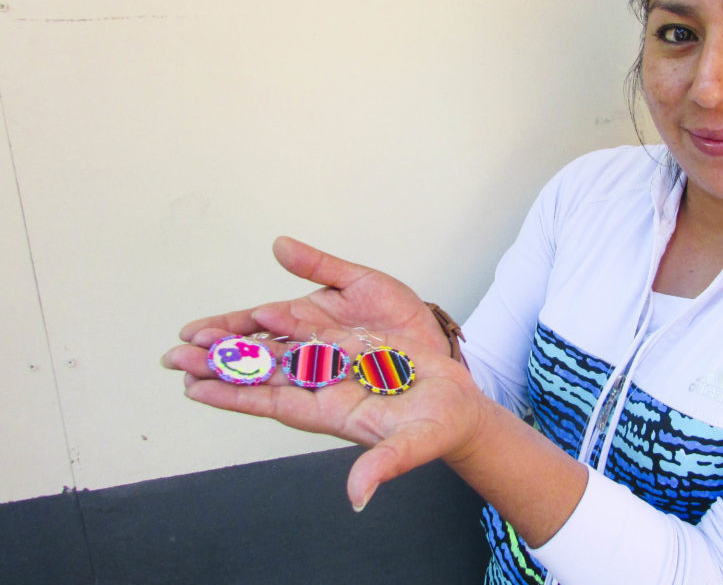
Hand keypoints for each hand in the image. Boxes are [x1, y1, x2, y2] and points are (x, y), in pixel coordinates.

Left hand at [163, 237, 479, 509]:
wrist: (459, 405)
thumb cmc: (437, 429)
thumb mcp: (412, 446)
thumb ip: (383, 466)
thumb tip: (357, 496)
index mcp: (331, 414)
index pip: (272, 403)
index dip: (234, 396)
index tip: (194, 388)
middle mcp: (326, 389)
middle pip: (265, 374)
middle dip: (222, 365)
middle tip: (175, 355)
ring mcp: (338, 365)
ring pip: (281, 350)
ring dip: (244, 341)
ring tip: (201, 333)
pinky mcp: (354, 345)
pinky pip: (312, 330)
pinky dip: (284, 322)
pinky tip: (258, 314)